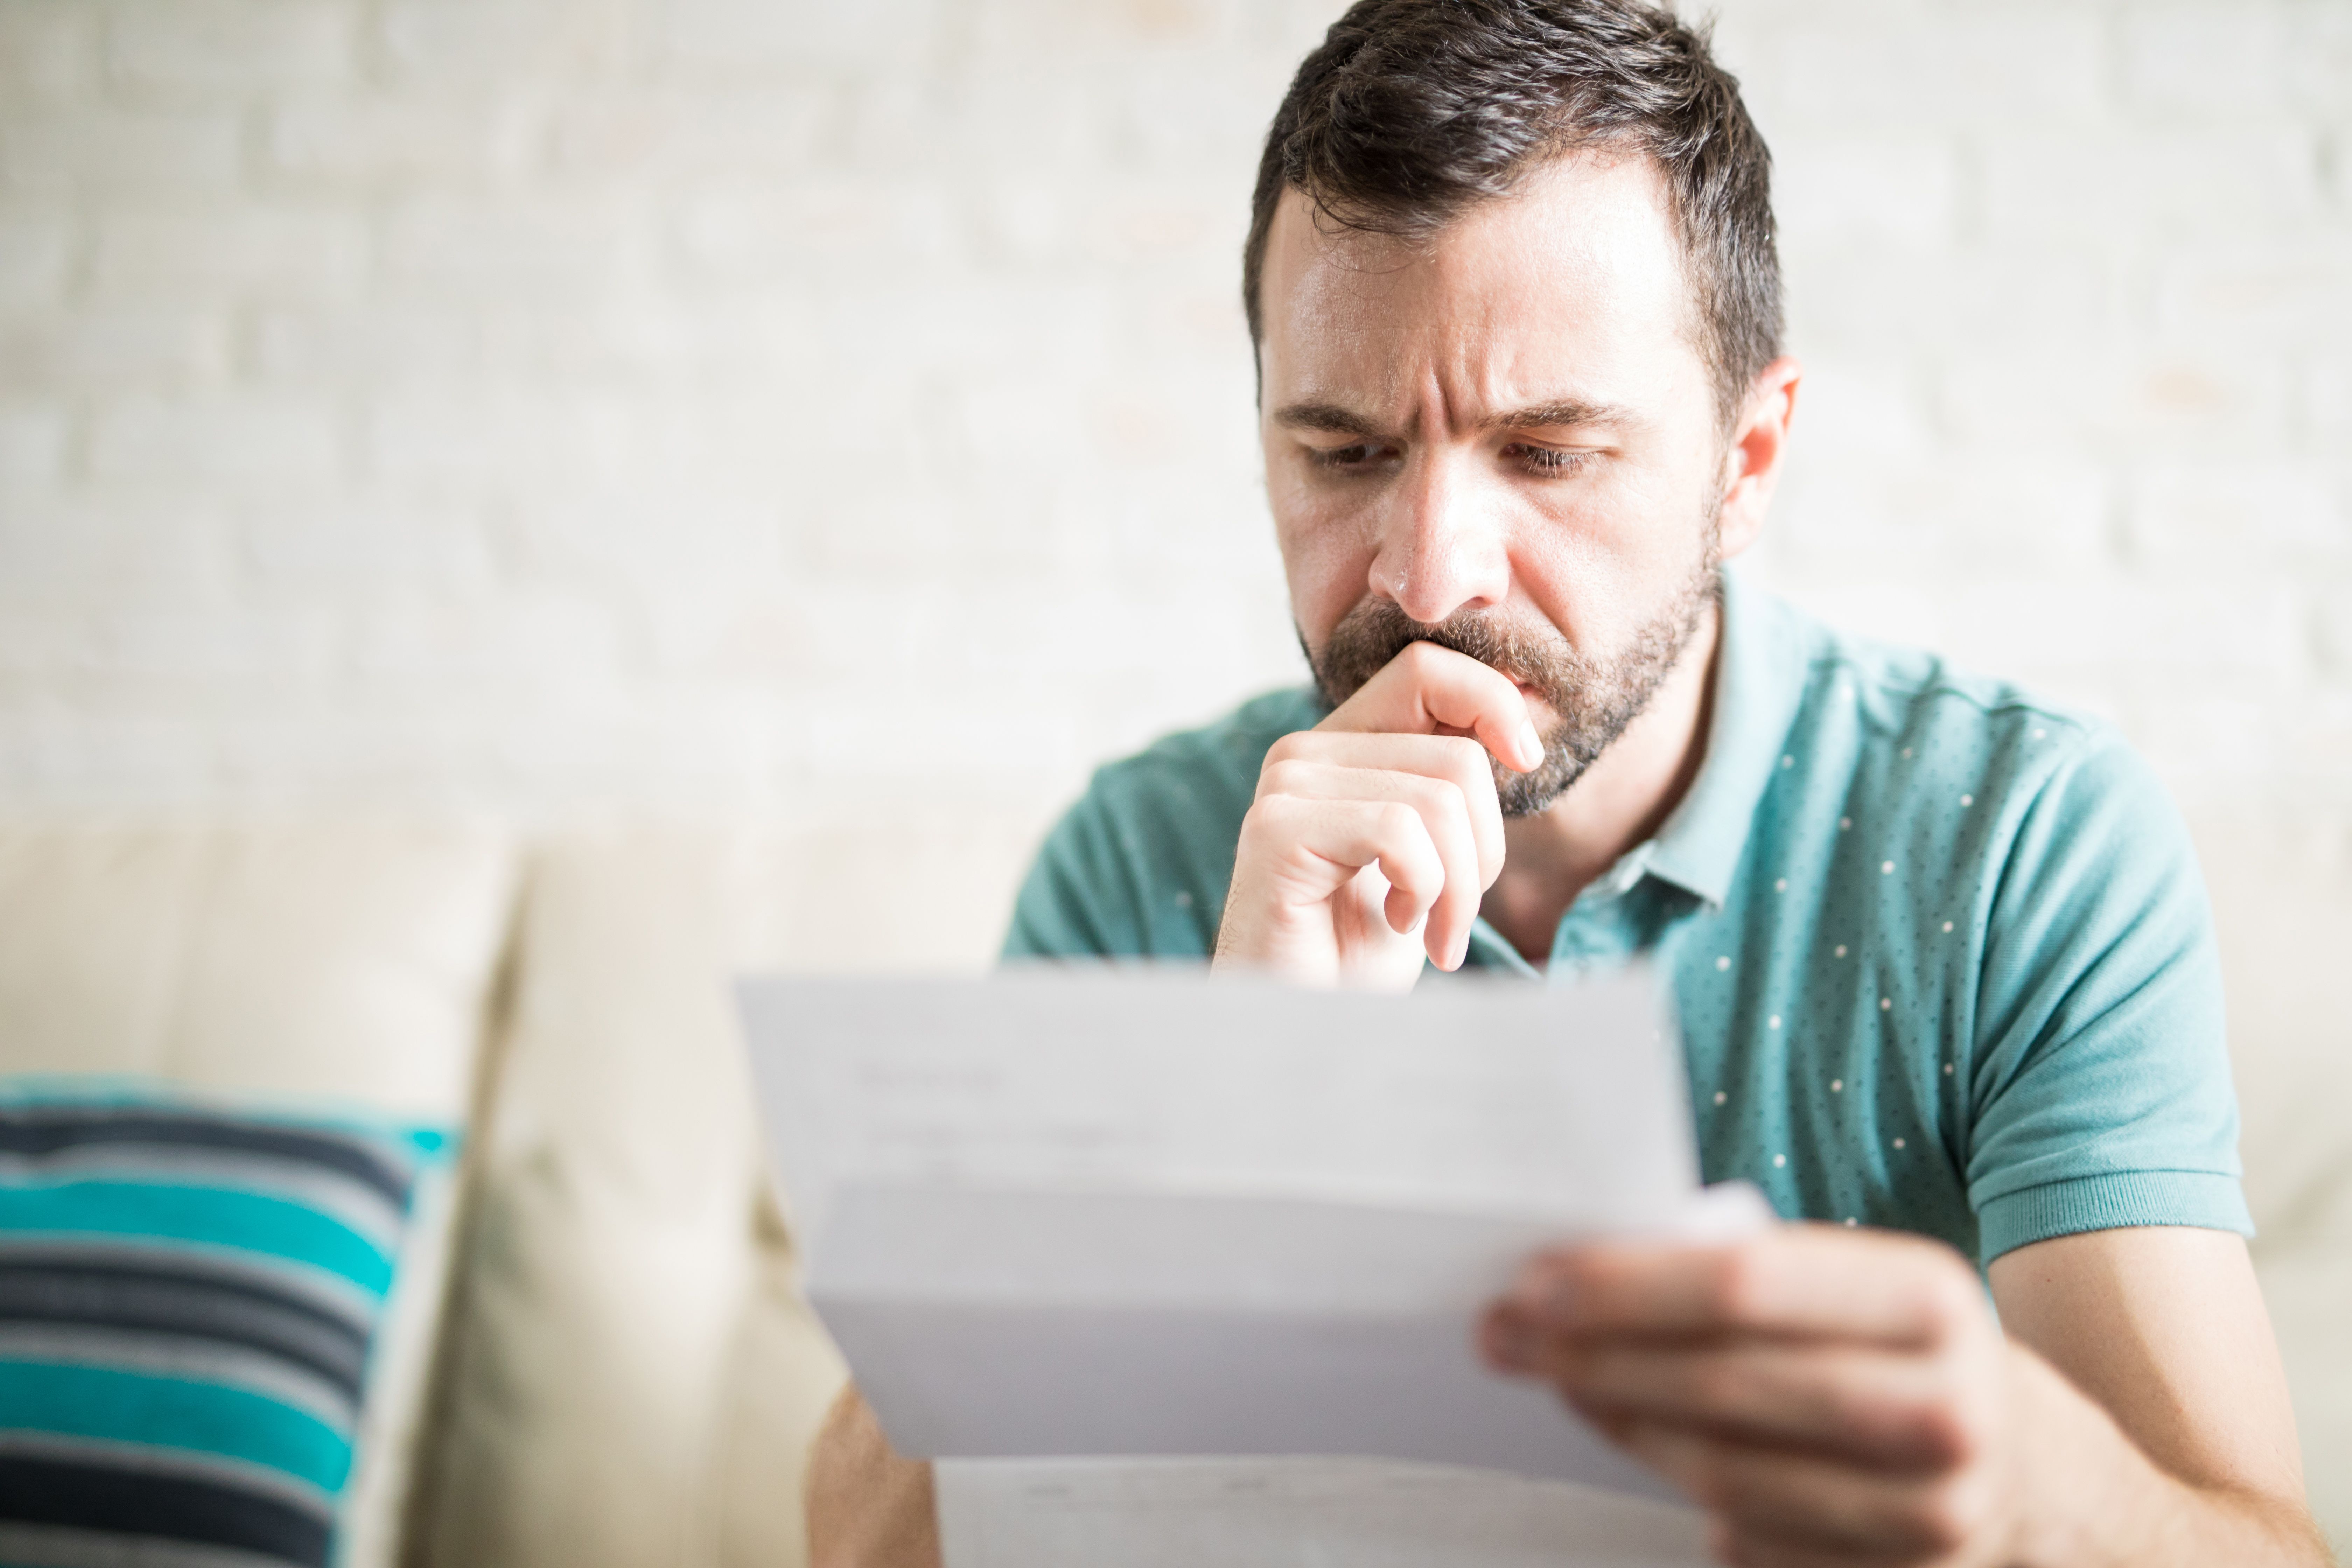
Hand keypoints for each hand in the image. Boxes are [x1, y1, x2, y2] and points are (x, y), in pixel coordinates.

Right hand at [1214, 641, 1543, 988]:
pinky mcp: (1278, 829)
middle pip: (1457, 755)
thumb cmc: (1361, 957)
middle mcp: (1305, 753)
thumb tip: (1517, 736)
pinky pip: (1400, 832)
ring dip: (1460, 887)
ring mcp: (1287, 787)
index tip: (1527, 761)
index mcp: (1343, 748)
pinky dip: (1425, 892)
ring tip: (1433, 932)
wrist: (1303, 1033)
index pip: (1429, 670)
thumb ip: (1450, 790)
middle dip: (1485, 850)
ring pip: (1438, 798)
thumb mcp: (1428, 859)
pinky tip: (1397, 926)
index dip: (1493, 702)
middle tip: (1456, 917)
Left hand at [1480, 1224, 2047, 1567]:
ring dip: (1617, 1421)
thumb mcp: (1860, 1283)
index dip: (1624, 1283)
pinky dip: (1679, 1488)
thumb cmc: (1908, 1352)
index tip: (1535, 1278)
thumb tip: (1585, 1275)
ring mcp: (1925, 1510)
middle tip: (1507, 1331)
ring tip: (1556, 1380)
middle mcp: (1940, 1406)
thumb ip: (1748, 1272)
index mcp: (1928, 1297)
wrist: (2032, 1470)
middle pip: (1720, 1381)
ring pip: (1722, 1469)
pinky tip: (1637, 1440)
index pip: (1742, 1283)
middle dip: (1594, 1354)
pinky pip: (1749, 1535)